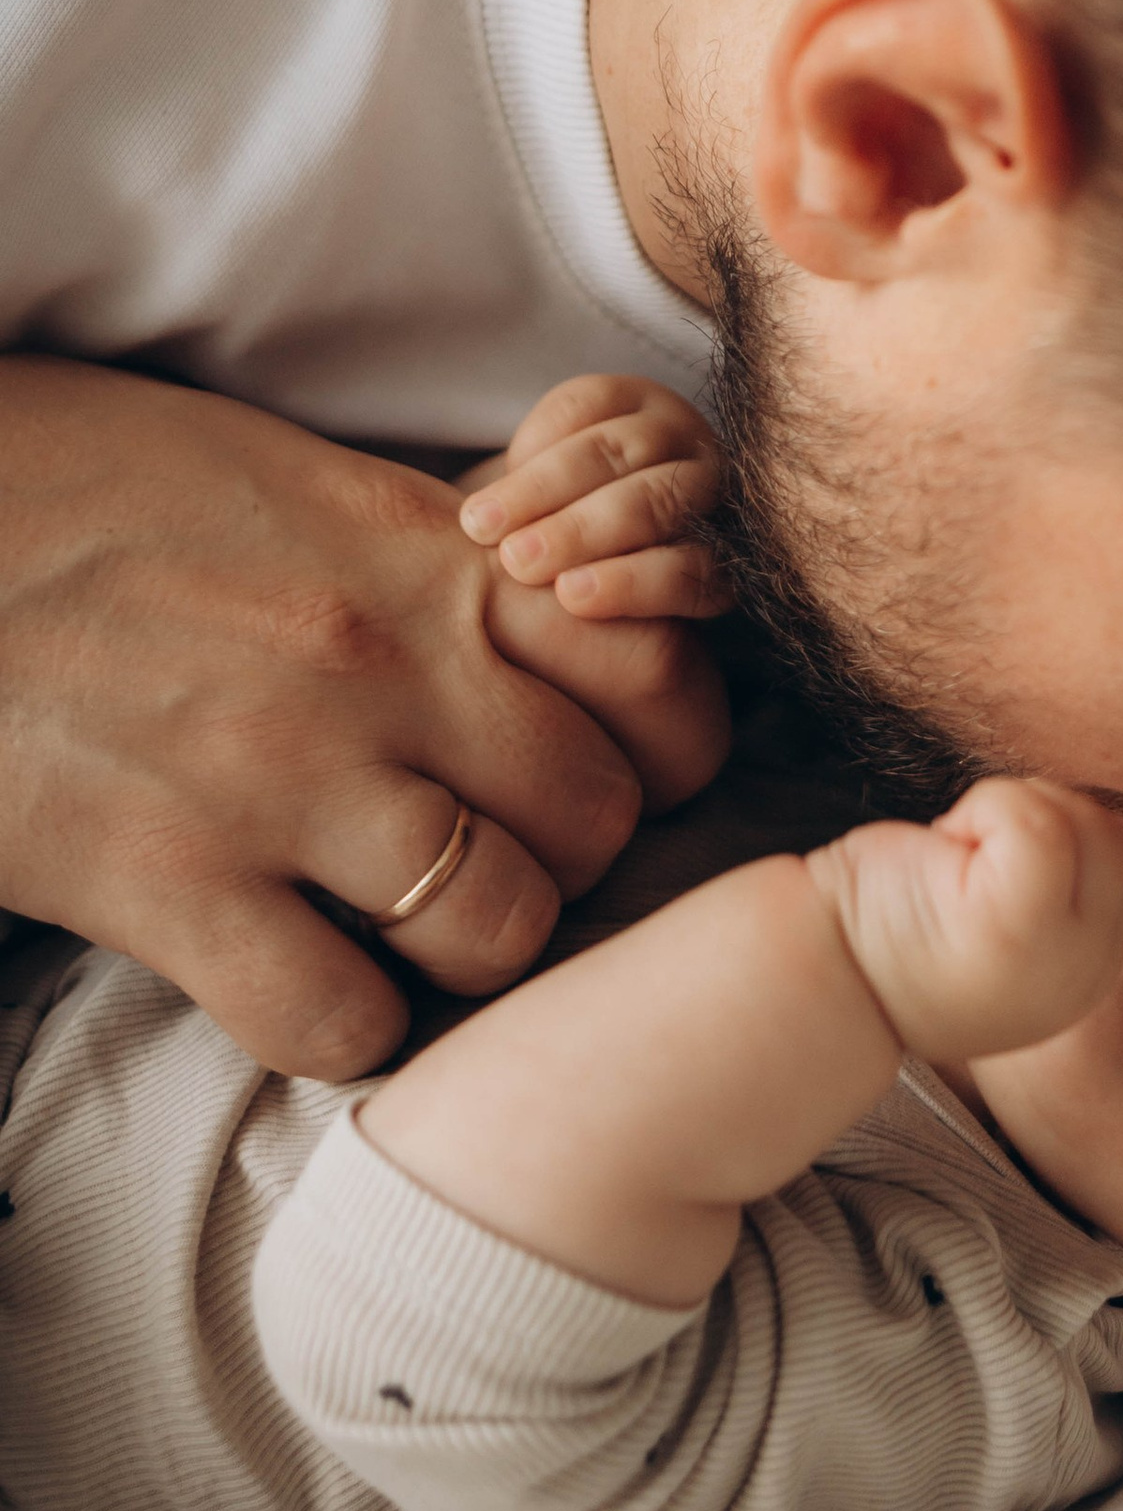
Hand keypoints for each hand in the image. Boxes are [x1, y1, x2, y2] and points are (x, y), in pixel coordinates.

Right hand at [0, 356, 727, 1079]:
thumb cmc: (77, 485)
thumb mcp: (289, 482)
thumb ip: (427, 562)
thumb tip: (538, 613)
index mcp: (423, 556)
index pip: (657, 667)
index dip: (648, 740)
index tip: (583, 757)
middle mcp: (383, 660)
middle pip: (603, 816)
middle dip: (562, 858)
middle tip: (483, 858)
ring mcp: (280, 773)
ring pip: (505, 927)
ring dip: (465, 951)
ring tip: (394, 929)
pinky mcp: (165, 879)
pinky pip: (341, 1021)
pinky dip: (337, 1028)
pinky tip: (289, 978)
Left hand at [810, 779, 1122, 1067]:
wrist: (820, 969)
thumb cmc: (897, 922)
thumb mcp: (1007, 914)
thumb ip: (1063, 884)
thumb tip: (1082, 810)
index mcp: (1089, 973)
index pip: (1121, 861)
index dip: (1055, 837)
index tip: (984, 872)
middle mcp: (1091, 978)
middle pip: (1112, 837)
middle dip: (1036, 818)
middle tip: (963, 864)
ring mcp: (1063, 960)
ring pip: (1079, 821)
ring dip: (1003, 813)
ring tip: (951, 867)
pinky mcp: (1020, 928)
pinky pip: (1037, 821)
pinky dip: (983, 809)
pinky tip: (940, 853)